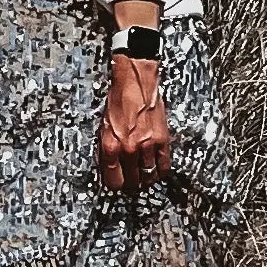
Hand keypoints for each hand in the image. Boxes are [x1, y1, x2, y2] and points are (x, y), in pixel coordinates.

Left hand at [98, 52, 170, 189]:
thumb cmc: (118, 99)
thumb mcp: (104, 126)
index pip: (112, 181)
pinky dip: (160, 172)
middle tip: (131, 182)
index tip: (117, 184)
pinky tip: (157, 171)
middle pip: (131, 181)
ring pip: (148, 176)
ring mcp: (147, 146)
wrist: (135, 82)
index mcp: (110, 146)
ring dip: (146, 180)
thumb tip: (109, 166)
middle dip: (130, 184)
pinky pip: (163, 166)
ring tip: (144, 179)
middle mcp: (128, 149)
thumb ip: (107, 148)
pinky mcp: (162, 140)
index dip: (115, 185)